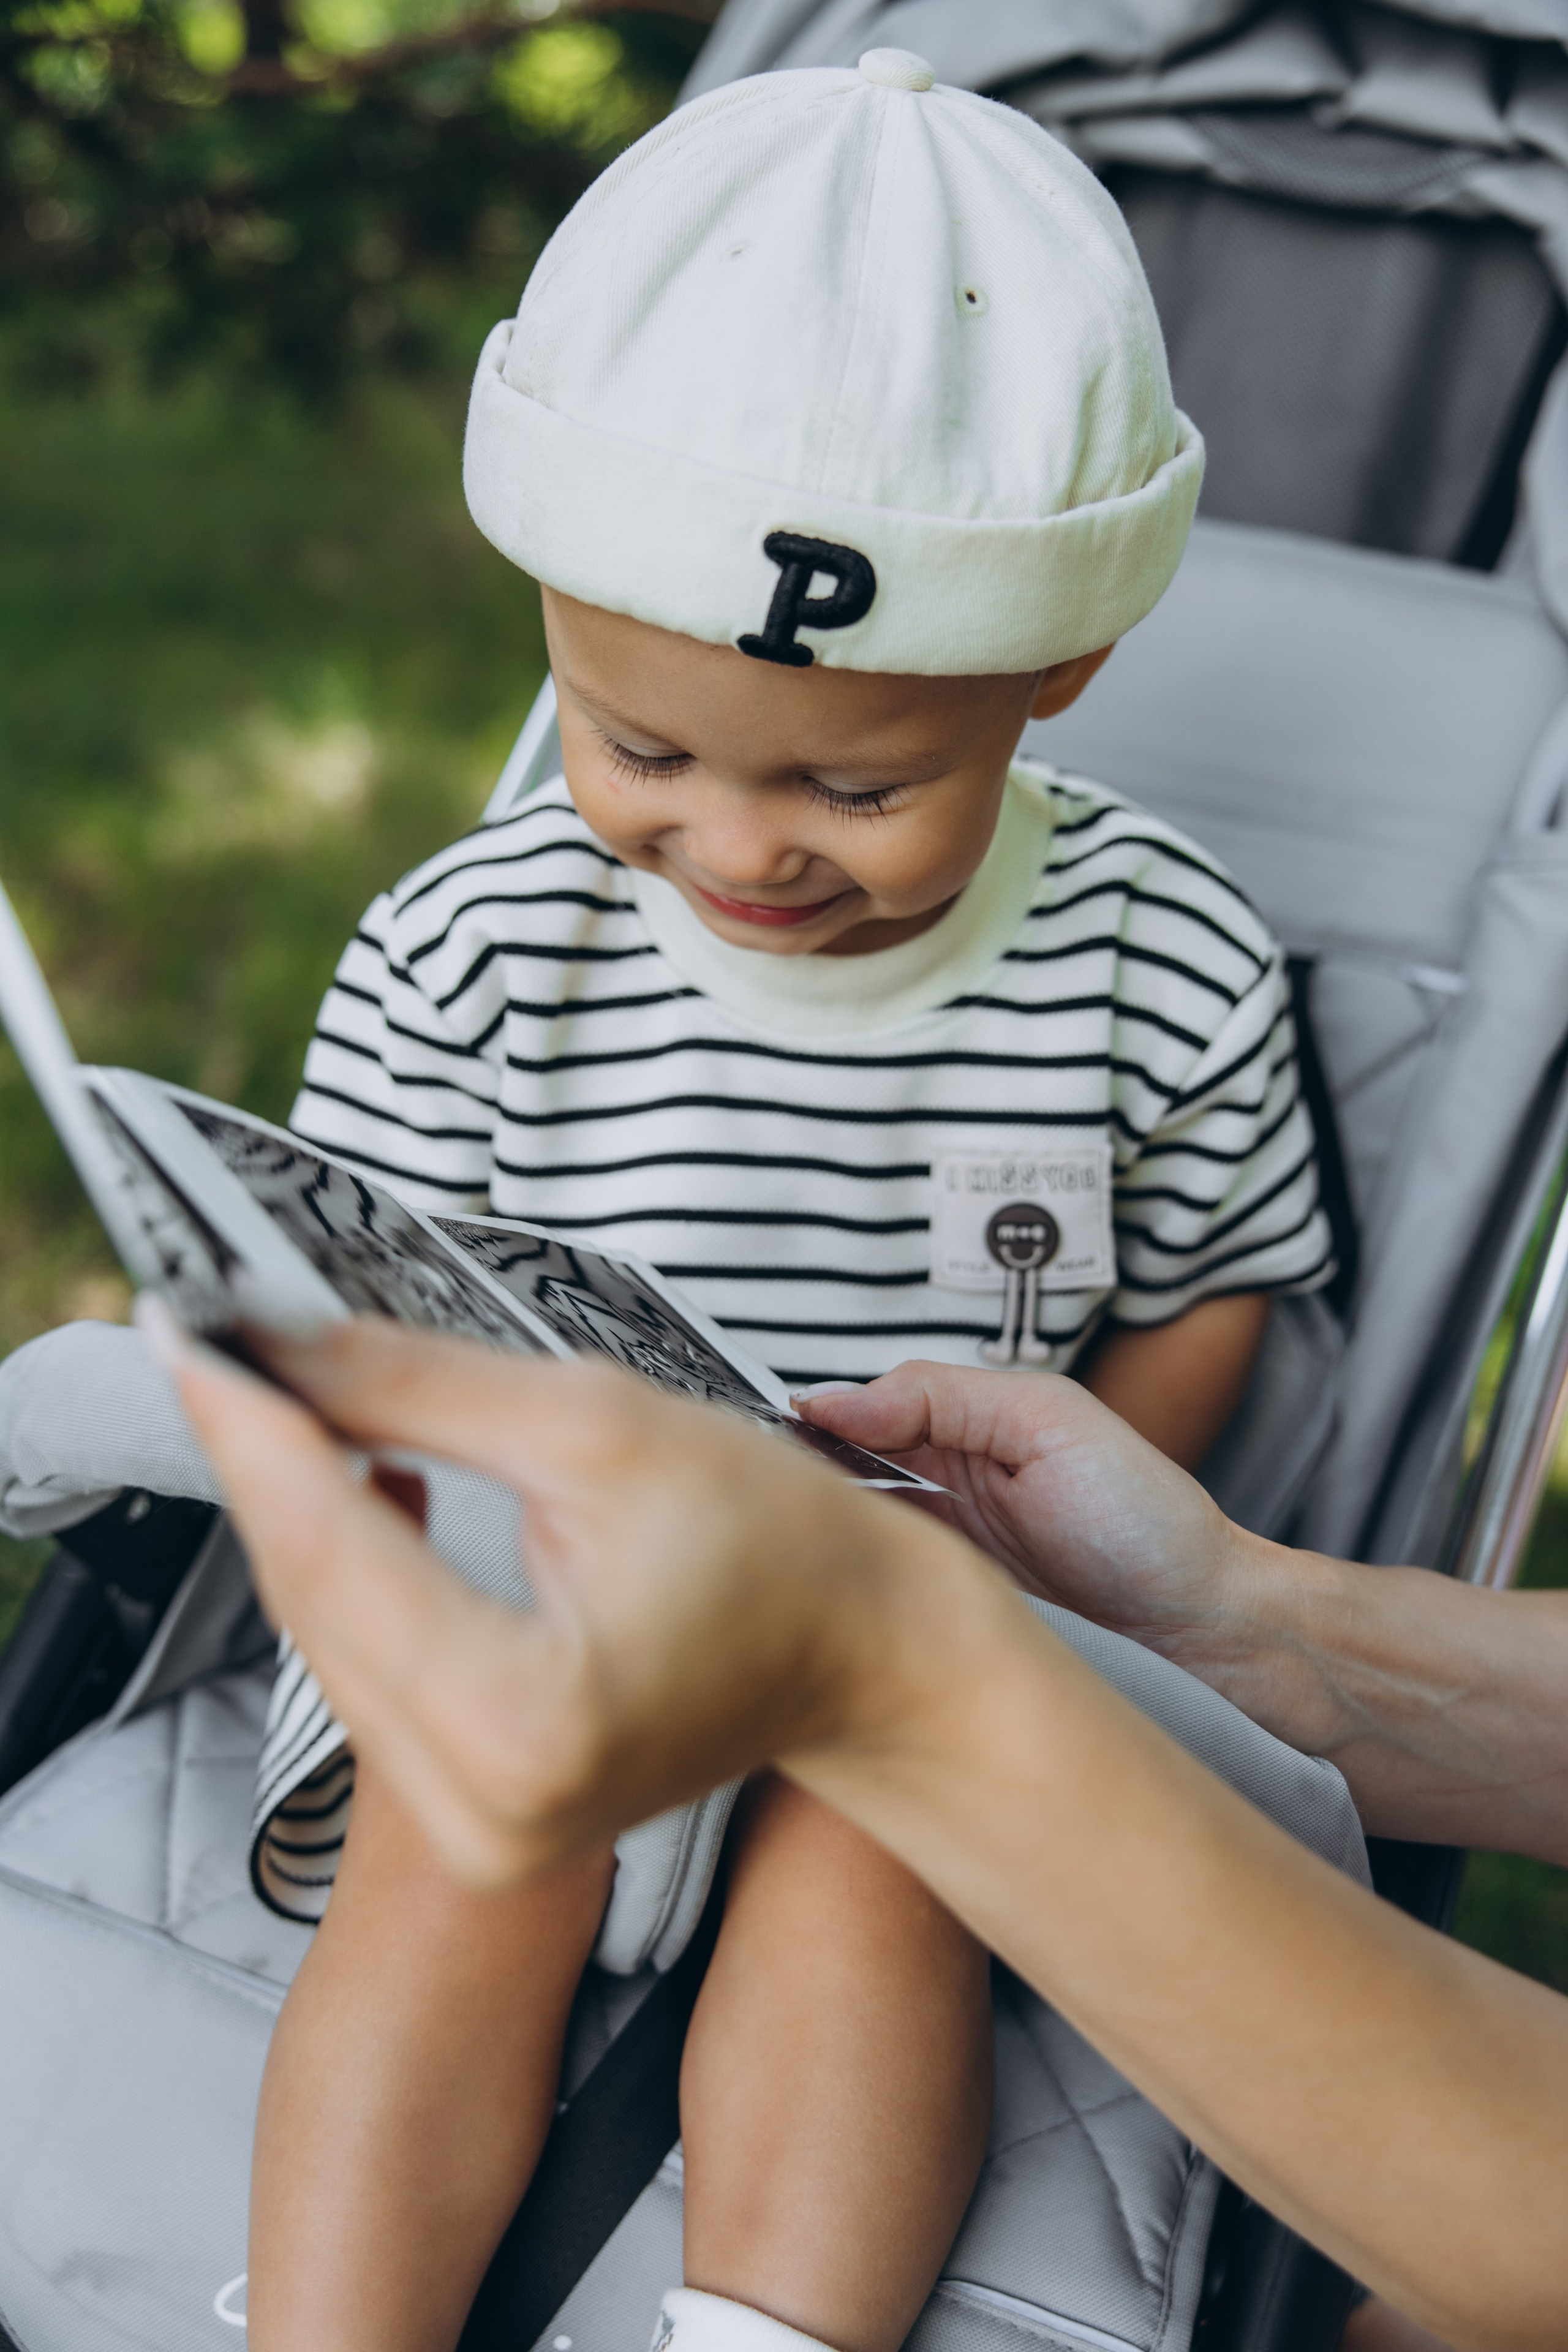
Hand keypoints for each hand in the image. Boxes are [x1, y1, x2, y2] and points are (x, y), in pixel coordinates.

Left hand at [145, 1309, 977, 1888]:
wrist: (867, 1656)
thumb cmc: (778, 1539)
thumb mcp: (598, 1425)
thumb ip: (415, 1385)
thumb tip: (273, 1338)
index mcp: (520, 1720)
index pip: (328, 1549)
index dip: (245, 1426)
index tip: (180, 1330)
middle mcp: (479, 1808)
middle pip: (312, 1598)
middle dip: (261, 1458)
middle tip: (217, 1337)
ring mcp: (474, 1830)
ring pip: (330, 1635)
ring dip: (300, 1510)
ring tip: (285, 1391)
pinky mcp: (476, 1817)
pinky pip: (370, 1673)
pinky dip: (352, 1572)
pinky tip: (365, 1481)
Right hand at [797, 1363, 1254, 1676]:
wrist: (1195, 1615)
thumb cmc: (1139, 1513)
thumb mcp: (1043, 1423)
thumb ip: (940, 1398)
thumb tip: (833, 1399)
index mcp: (977, 1411)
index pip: (872, 1402)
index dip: (826, 1415)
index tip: (780, 1431)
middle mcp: (957, 1463)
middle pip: (855, 1454)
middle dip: (810, 1464)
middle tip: (773, 1484)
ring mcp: (954, 1525)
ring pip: (862, 1509)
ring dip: (828, 1513)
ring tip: (791, 1524)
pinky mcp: (955, 1580)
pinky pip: (888, 1560)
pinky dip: (857, 1560)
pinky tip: (827, 1565)